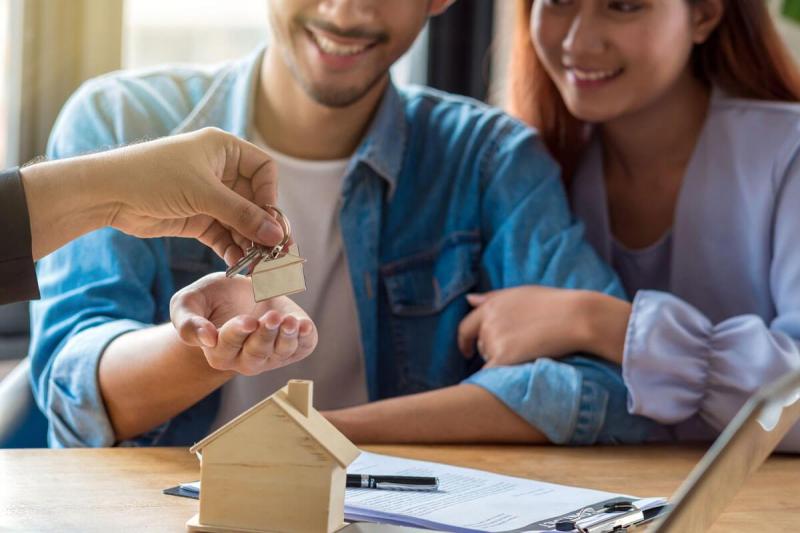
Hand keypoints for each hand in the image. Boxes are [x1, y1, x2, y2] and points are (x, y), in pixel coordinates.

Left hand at [102, 128, 282, 264]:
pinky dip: (233, 249)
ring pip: (241, 222)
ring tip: (259, 265)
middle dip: (264, 226)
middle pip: (255, 200)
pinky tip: (239, 265)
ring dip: (250, 243)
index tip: (269, 218)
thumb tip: (276, 233)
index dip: (270, 194)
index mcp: (224, 150)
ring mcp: (209, 197)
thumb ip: (242, 214)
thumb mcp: (203, 193)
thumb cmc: (152, 176)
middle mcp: (220, 172)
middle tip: (276, 252)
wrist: (107, 193)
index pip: (264, 170)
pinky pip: (224, 235)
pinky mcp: (198, 219)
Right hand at [170, 273, 317, 375]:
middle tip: (272, 317)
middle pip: (256, 354)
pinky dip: (305, 338)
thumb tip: (206, 339)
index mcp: (219, 352)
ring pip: (280, 353)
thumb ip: (188, 322)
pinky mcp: (293, 345)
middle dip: (265, 335)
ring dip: (287, 338)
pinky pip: (302, 347)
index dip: (238, 333)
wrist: (239, 292)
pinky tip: (305, 325)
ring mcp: (271, 355)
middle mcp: (246, 359)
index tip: (248, 320)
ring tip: (290, 321)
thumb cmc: (210, 299)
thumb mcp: (187, 303)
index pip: (227, 346)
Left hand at [457, 287, 630, 366]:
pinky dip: (497, 378)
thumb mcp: (521, 293)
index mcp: (490, 306)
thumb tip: (468, 299)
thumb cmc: (554, 303)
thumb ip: (492, 297)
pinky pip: (490, 375)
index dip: (465, 341)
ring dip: (502, 360)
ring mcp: (494, 340)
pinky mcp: (503, 357)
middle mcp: (487, 323)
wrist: (575, 317)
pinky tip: (512, 375)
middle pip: (481, 346)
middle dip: (494, 350)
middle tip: (520, 349)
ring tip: (529, 352)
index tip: (467, 351)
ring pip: (490, 359)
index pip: (466, 327)